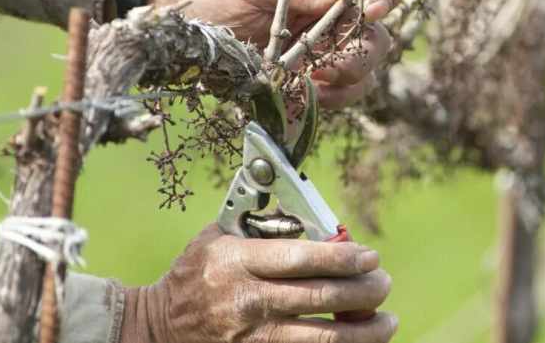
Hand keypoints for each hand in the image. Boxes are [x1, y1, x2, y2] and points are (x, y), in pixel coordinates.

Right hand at [120, 224, 396, 342]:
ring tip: (388, 320)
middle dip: (363, 291)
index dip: (342, 258)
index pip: (301, 259)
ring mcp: (251, 338)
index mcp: (238, 262)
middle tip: (384, 283)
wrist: (157, 327)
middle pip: (319, 297)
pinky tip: (360, 342)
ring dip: (364, 331)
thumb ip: (261, 223)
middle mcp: (246, 301)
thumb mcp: (218, 236)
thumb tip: (313, 214)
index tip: (370, 256)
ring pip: (322, 338)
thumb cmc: (195, 273)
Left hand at [145, 0, 402, 107]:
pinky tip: (303, 94)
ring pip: (365, 69)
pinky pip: (337, 96)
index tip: (374, 7)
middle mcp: (332, 14)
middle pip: (378, 32)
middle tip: (331, 61)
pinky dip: (328, 100)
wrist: (181, 22)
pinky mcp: (307, 81)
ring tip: (315, 80)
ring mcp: (322, 50)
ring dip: (348, 78)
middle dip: (365, 50)